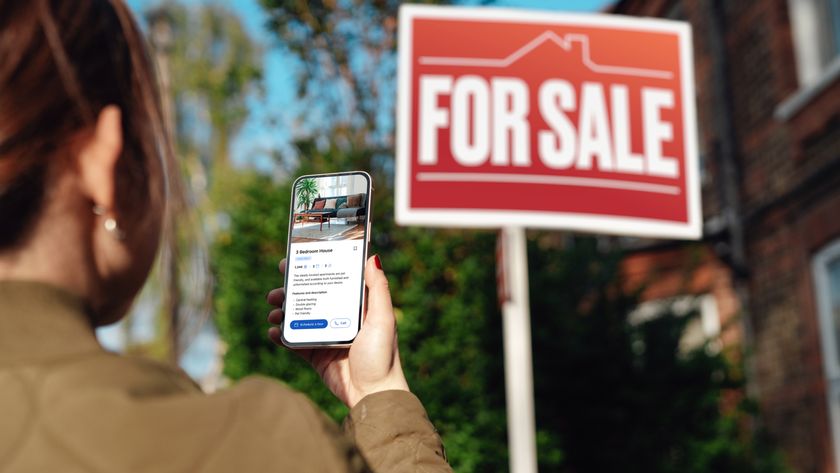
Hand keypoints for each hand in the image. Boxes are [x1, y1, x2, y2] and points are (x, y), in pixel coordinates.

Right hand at [266, 255, 409, 407]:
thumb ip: (378, 288)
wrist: (372, 394)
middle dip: (290, 290)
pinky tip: (273, 331)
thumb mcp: (383, 318)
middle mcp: (339, 317)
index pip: (332, 279)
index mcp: (356, 306)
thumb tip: (371, 256)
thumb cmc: (383, 356)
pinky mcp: (315, 355)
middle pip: (310, 296)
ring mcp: (325, 336)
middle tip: (277, 289)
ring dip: (282, 312)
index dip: (314, 268)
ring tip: (274, 312)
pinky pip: (293, 342)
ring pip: (298, 317)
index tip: (295, 259)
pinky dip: (281, 335)